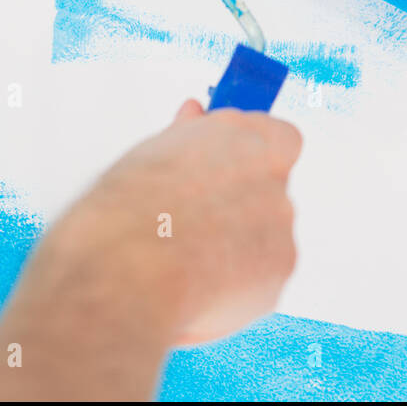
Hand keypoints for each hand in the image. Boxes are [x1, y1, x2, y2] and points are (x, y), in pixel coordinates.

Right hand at [46, 101, 301, 345]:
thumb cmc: (124, 216)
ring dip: (238, 246)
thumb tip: (194, 118)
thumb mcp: (150, 156)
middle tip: (194, 225)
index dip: (249, 156)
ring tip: (185, 262)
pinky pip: (264, 274)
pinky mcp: (281, 267)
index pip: (275, 137)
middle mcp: (271, 173)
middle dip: (240, 206)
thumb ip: (187, 139)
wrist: (124, 274)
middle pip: (269, 188)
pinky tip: (199, 287)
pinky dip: (239, 284)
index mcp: (243, 135)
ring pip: (266, 234)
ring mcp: (281, 221)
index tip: (225, 169)